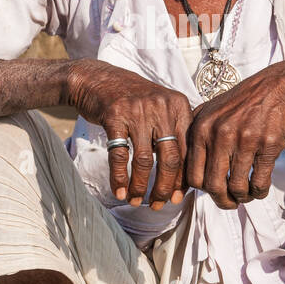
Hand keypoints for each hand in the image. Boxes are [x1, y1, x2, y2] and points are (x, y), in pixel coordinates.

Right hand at [68, 59, 193, 208]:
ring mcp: (137, 110)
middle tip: (158, 204)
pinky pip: (119, 155)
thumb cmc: (133, 100)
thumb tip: (181, 181)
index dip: (182, 178)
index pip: (187, 150)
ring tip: (136, 201)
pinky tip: (120, 192)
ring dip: (140, 186)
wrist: (97, 79)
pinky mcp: (114, 116)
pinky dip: (119, 178)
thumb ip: (174, 134)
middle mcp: (161, 106)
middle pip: (169, 158)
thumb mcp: (160, 108)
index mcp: (179, 106)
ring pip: (144, 160)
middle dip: (164, 187)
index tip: (177, 197)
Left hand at [185, 60, 284, 209]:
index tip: (211, 192)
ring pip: (237, 187)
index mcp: (201, 128)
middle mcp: (219, 134)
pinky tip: (260, 189)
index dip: (202, 190)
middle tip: (230, 202)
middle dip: (221, 200)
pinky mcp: (267, 146)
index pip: (192, 174)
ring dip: (242, 197)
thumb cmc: (244, 101)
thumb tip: (190, 172)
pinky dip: (259, 192)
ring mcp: (244, 140)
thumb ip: (197, 136)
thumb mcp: (212, 110)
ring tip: (246, 195)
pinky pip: (259, 182)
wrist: (280, 86)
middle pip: (212, 186)